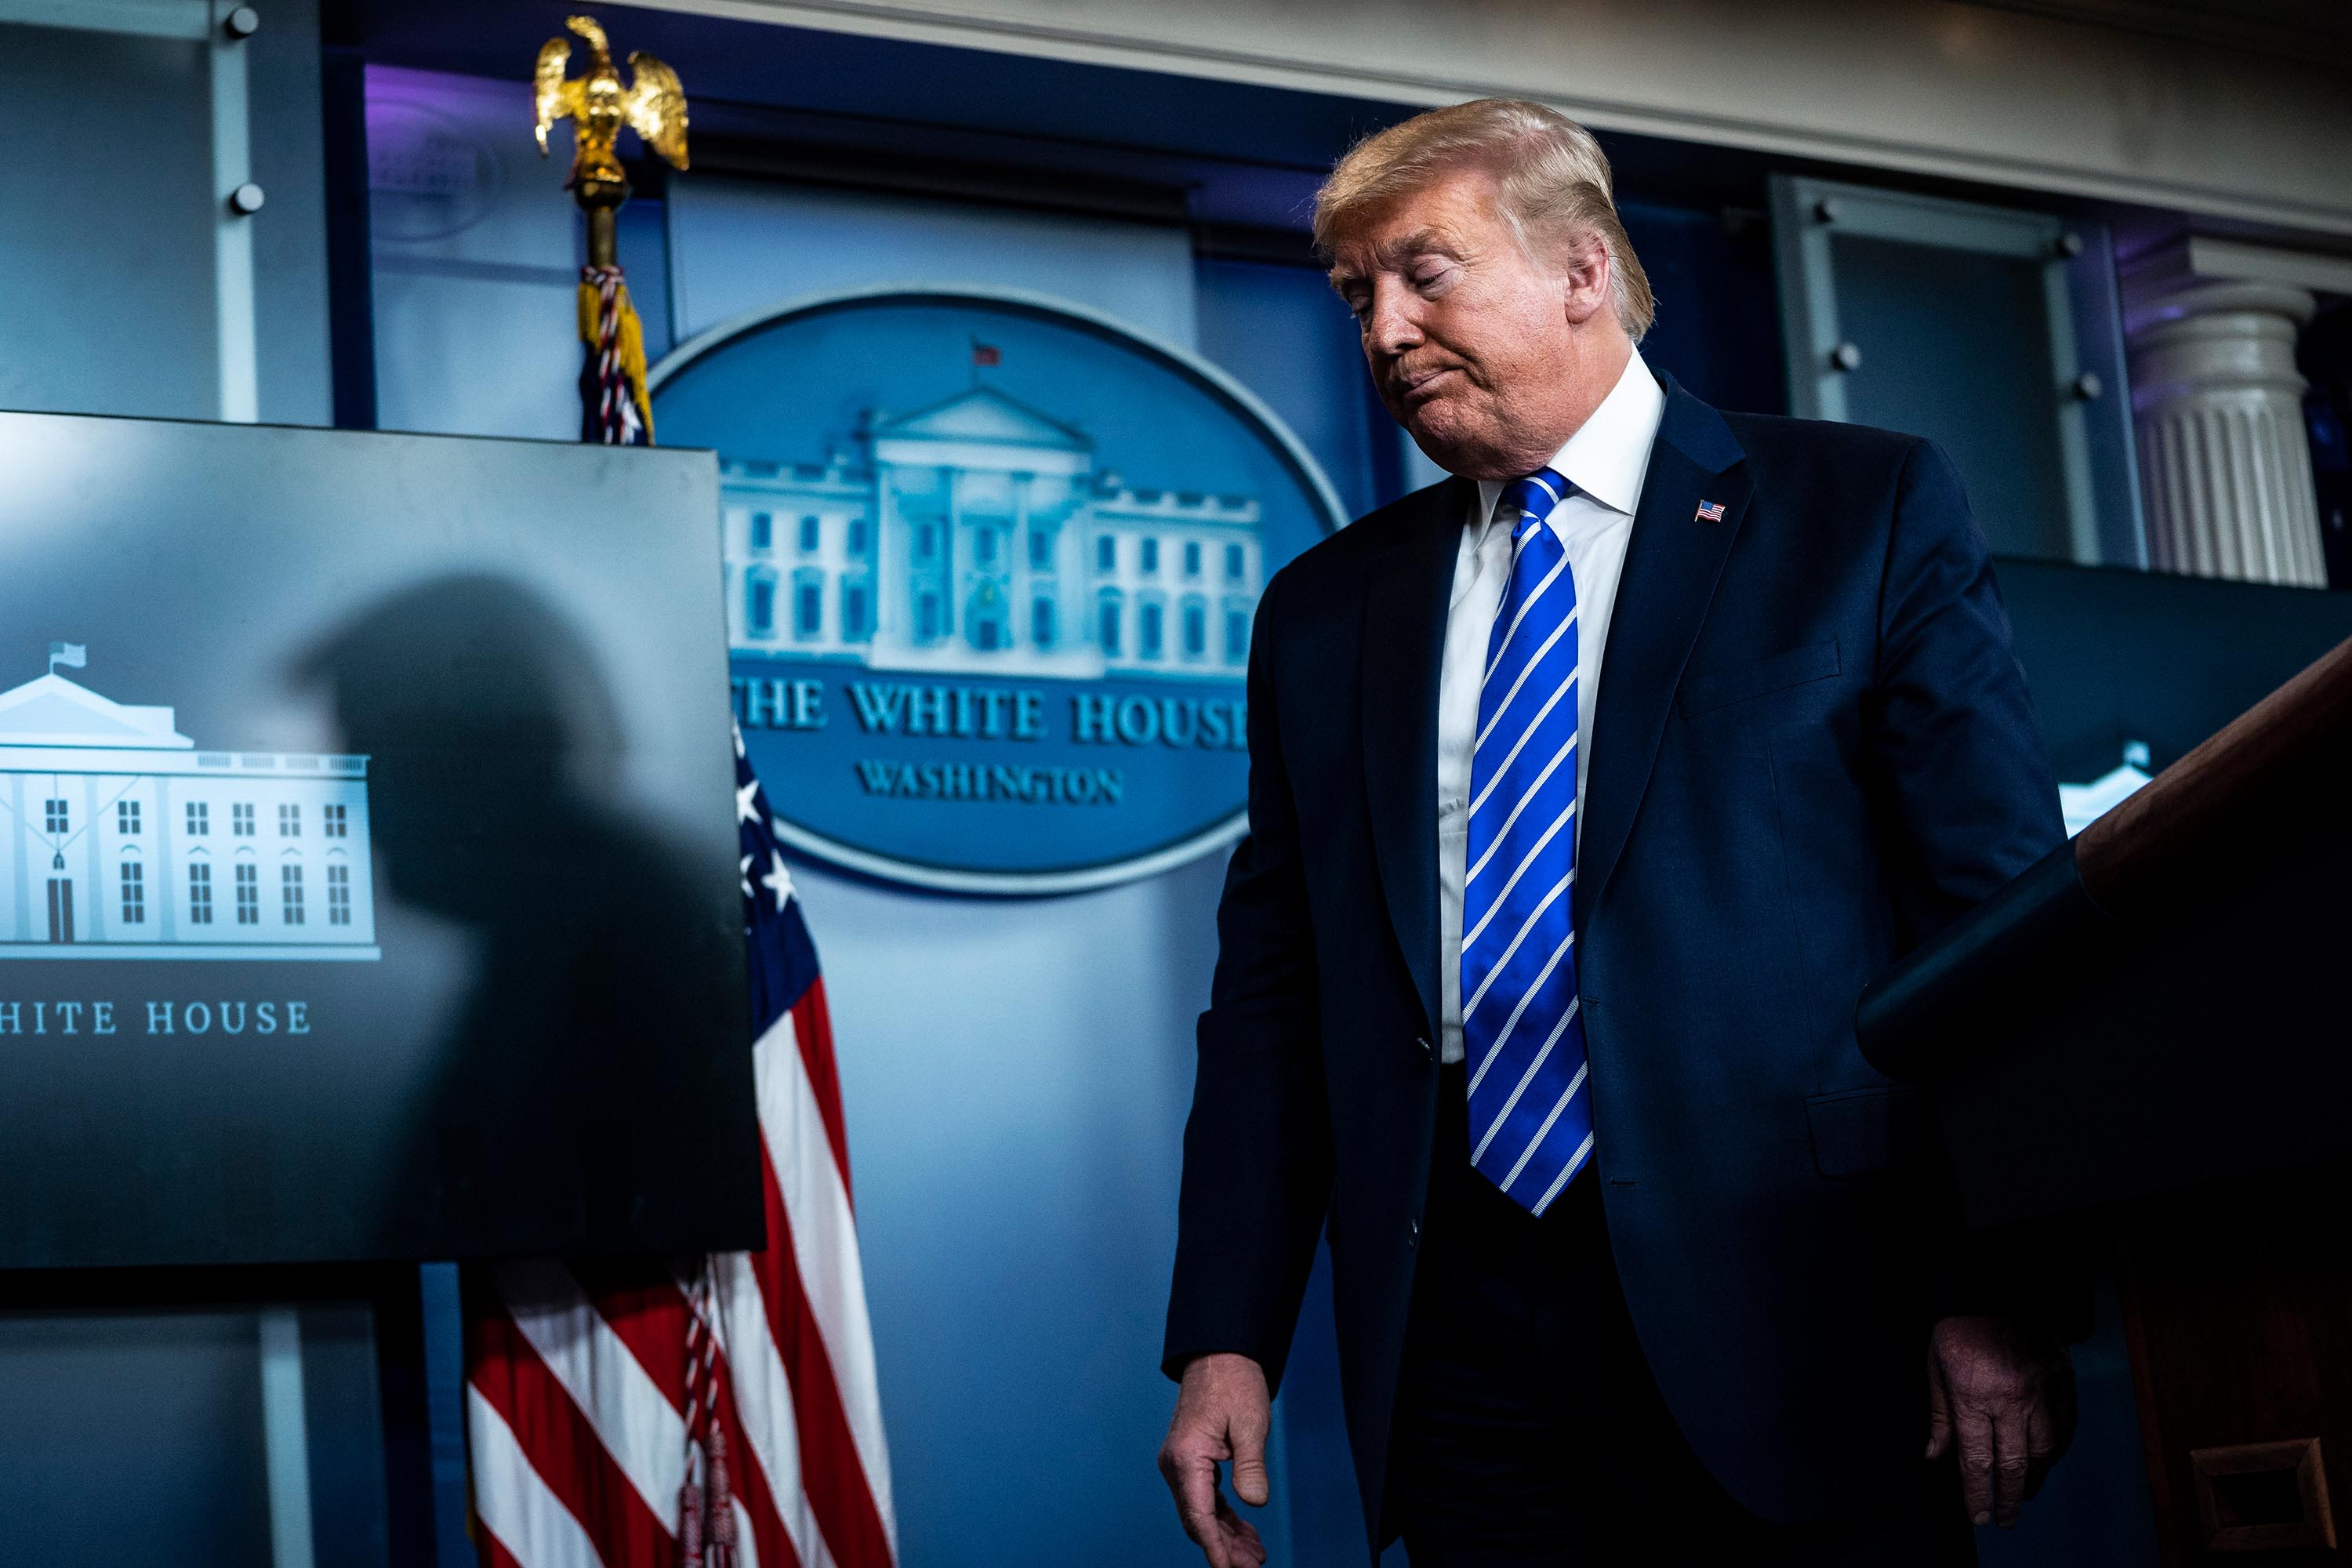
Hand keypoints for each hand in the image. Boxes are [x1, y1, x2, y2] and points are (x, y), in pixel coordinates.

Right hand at [1158, 1352, 1271, 1567]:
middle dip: (1224, 1548)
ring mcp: (1181, 1464)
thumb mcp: (1251, 1424)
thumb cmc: (1234, 1384)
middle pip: (1198, 1519)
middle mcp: (1176, 1465)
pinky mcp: (1191, 1461)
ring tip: (1255, 1555)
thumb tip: (1255, 1503)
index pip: (1199, 1515)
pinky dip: (1224, 1517)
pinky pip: (1205, 1498)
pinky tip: (1244, 1530)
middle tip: (1254, 1566)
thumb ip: (1251, 1466)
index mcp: (1186, 1457)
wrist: (1219, 1355)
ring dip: (1226, 1535)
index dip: (1214, 1548)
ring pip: (1201, 1512)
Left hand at [1924, 1315, 2076, 1528]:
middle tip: (2005, 1520)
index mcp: (1972, 1396)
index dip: (1977, 1494)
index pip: (1975, 1460)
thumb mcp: (1935, 1366)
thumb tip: (1934, 1458)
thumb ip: (1940, 1416)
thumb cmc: (1959, 1326)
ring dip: (2034, 1477)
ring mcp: (2039, 1391)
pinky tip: (2048, 1461)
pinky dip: (2058, 1449)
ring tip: (2024, 1491)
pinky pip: (2066, 1426)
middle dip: (2008, 1498)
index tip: (1979, 1517)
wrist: (1998, 1285)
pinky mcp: (2062, 1379)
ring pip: (2044, 1450)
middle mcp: (2008, 1400)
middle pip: (2013, 1464)